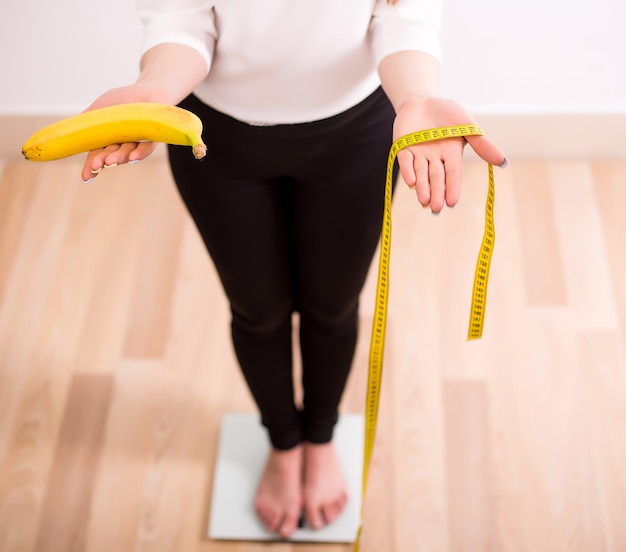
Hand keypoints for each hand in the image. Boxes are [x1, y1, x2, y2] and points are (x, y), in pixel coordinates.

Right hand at [80, 84, 169, 182]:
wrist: (146, 90)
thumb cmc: (121, 101)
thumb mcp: (97, 110)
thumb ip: (83, 122)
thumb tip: (63, 134)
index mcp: (107, 140)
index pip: (97, 155)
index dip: (91, 167)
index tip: (86, 177)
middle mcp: (122, 144)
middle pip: (111, 155)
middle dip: (102, 162)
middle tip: (96, 166)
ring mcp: (137, 142)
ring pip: (127, 153)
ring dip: (118, 158)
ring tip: (110, 161)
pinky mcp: (152, 137)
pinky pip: (146, 147)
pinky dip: (140, 153)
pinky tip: (132, 158)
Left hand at [393, 97, 506, 213]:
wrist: (423, 100)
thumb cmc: (448, 114)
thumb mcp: (467, 125)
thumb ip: (482, 144)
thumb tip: (503, 162)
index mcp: (451, 154)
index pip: (452, 174)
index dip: (452, 187)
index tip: (452, 203)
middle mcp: (434, 158)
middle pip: (436, 177)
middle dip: (436, 192)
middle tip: (436, 209)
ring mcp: (418, 153)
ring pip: (420, 173)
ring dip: (422, 187)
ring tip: (424, 201)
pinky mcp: (403, 148)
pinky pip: (405, 161)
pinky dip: (408, 171)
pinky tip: (411, 182)